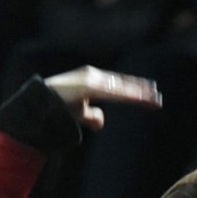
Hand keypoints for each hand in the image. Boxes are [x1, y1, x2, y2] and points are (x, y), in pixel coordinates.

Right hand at [41, 65, 161, 129]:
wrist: (38, 106)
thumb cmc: (56, 108)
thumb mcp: (78, 114)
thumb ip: (91, 115)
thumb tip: (102, 121)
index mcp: (92, 81)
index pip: (117, 85)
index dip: (134, 90)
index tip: (150, 96)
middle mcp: (94, 76)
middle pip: (122, 84)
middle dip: (141, 91)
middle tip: (158, 98)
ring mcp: (91, 80)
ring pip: (121, 87)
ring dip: (138, 93)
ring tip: (154, 100)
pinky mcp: (89, 86)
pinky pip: (113, 91)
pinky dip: (128, 94)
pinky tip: (140, 99)